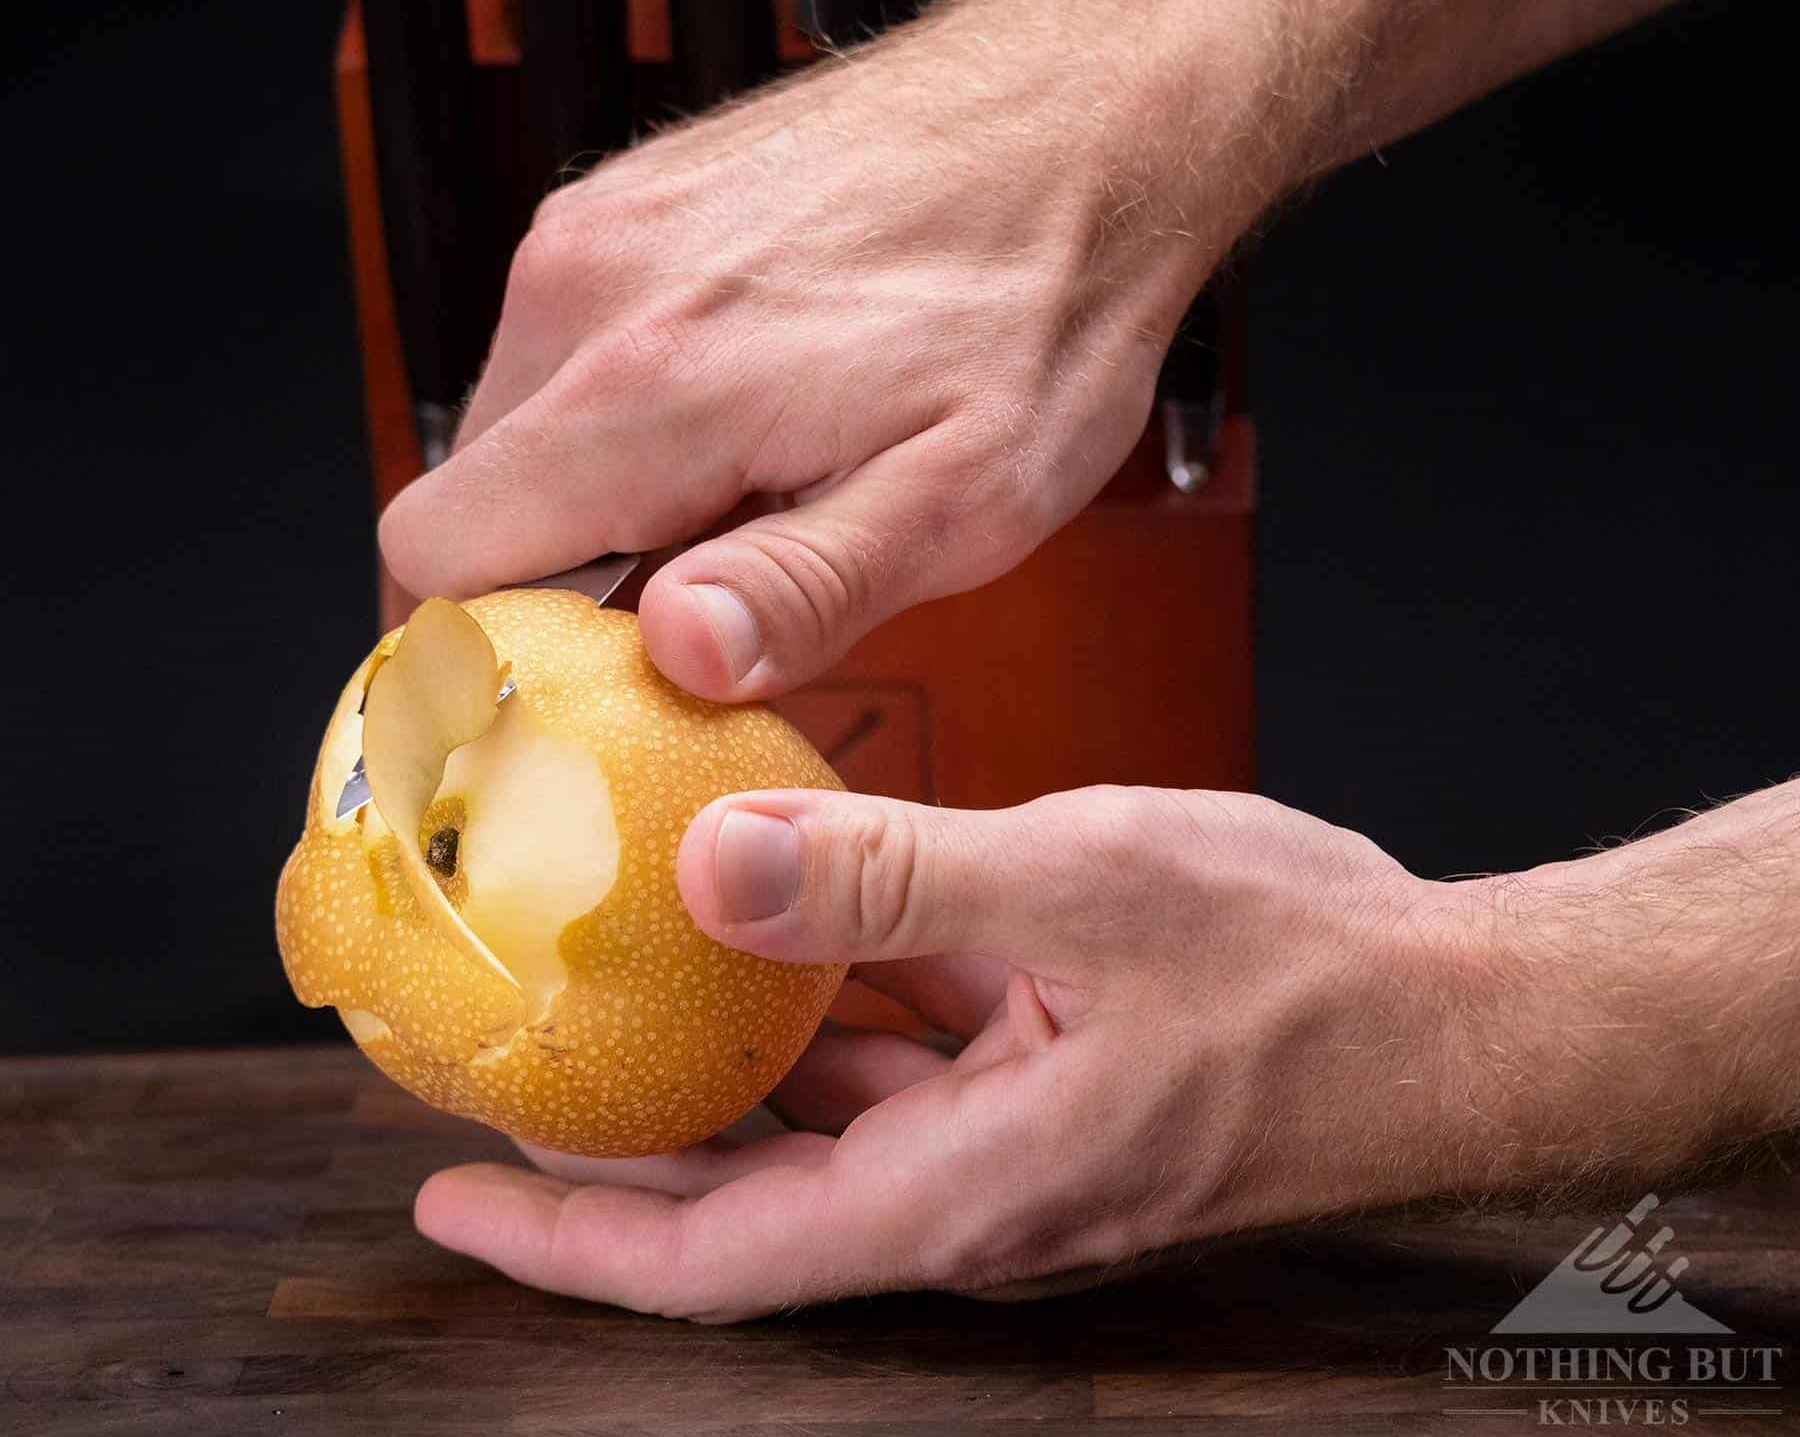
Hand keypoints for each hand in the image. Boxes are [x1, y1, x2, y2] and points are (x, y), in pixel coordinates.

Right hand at [377, 3, 1242, 700]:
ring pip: (521, 431)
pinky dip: (629, 418)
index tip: (573, 693)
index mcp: (653, 384)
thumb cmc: (1040, 304)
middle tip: (707, 599)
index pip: (440, 556)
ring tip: (751, 494)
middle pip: (474, 502)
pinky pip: (569, 354)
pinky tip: (747, 419)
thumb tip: (682, 651)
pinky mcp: (627, 206)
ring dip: (605, 499)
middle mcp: (592, 290)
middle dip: (565, 582)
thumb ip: (810, 586)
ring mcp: (602, 233)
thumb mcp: (966, 497)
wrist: (1080, 125)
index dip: (486, 651)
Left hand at [414, 786, 1532, 1319]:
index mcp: (964, 1188)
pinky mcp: (1053, 1091)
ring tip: (616, 996)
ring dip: (722, 1070)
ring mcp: (1016, 1145)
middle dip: (620, 1147)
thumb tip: (714, 868)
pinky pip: (908, 1064)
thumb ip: (892, 880)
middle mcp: (975, 1194)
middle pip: (750, 1195)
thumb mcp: (1087, 886)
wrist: (1462, 1014)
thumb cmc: (1306, 971)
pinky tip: (787, 930)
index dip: (571, 1240)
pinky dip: (832, 1014)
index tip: (455, 1188)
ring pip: (826, 1122)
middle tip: (510, 1069)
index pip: (719, 1256)